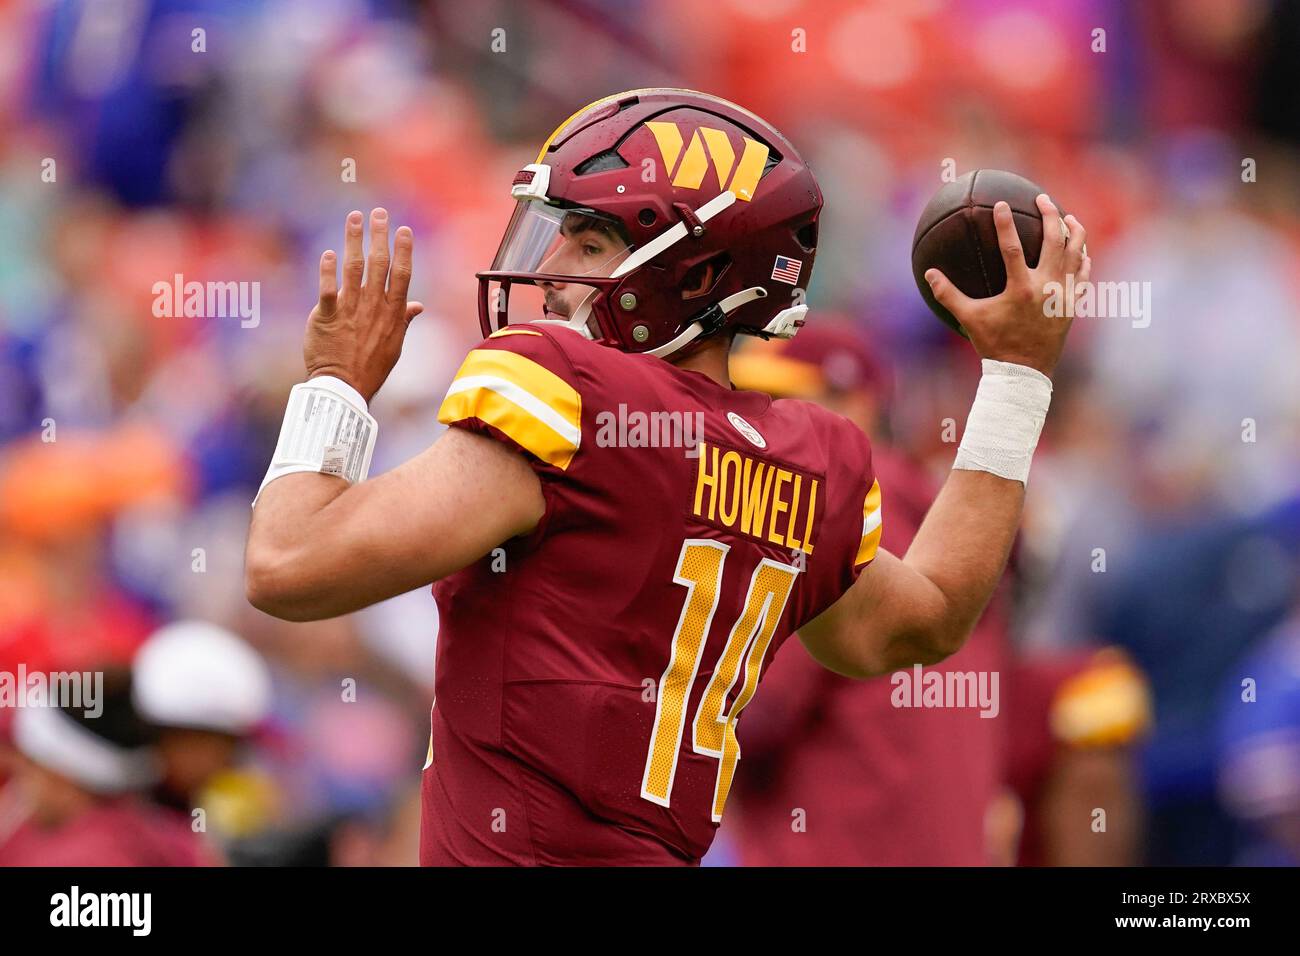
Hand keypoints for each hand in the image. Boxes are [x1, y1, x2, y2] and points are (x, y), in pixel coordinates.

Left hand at [304, 208, 424, 401]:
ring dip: (354, 241)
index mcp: (392, 313)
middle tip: (378, 213)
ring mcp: (350, 311)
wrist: (344, 387)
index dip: (403, 250)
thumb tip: (418, 306)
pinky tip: (329, 254)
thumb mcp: (394, 345)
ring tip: (353, 218)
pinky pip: (328, 290)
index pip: (401, 275)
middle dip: (379, 236)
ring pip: (354, 269)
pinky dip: (328, 271)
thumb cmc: (371, 368)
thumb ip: (404, 320)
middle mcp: (373, 308)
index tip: (403, 230)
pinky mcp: (327, 317)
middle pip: (379, 264)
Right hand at [925, 194, 1089, 378]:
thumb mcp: (969, 319)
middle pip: (1054, 241)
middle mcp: (1046, 288)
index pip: (1012, 247)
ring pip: (1076, 253)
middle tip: (1043, 199)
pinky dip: (1083, 259)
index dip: (1005, 223)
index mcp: (1020, 289)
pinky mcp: (1073, 304)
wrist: (1025, 372)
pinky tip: (1081, 249)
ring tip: (1069, 217)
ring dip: (1074, 231)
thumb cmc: (994, 345)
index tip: (1001, 204)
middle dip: (1050, 214)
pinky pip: (1083, 275)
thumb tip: (928, 274)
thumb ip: (948, 295)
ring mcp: (1063, 295)